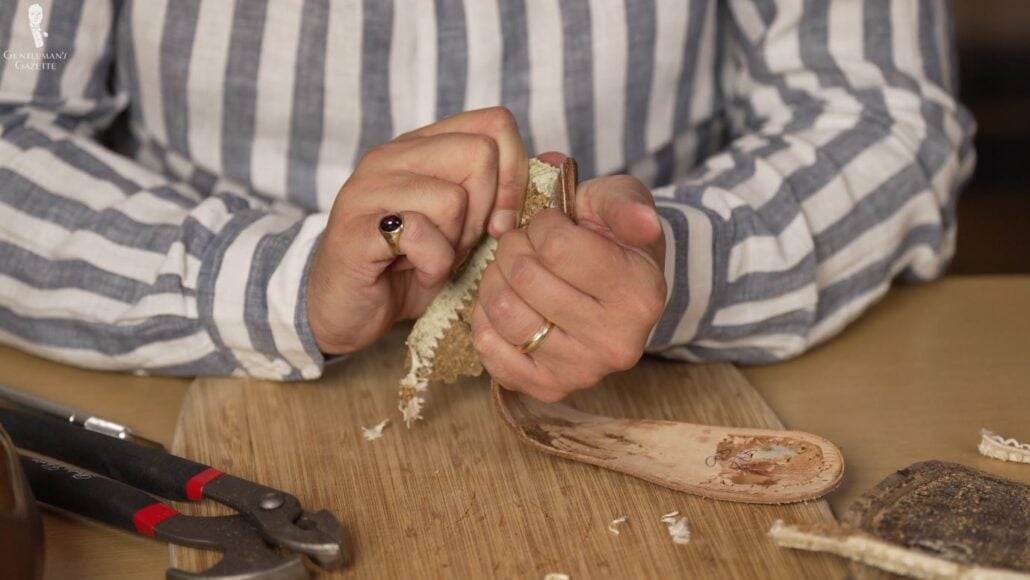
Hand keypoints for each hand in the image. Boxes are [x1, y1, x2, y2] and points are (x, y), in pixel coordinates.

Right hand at [307, 107, 527, 353]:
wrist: (345, 310)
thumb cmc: (410, 268)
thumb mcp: (466, 227)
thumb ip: (499, 195)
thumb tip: (558, 165)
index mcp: (423, 145)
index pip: (495, 123)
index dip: (514, 173)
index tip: (501, 219)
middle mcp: (392, 155)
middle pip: (480, 155)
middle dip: (484, 212)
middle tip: (458, 242)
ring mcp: (368, 188)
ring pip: (454, 199)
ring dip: (454, 245)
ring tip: (429, 258)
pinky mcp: (355, 228)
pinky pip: (422, 236)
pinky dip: (431, 266)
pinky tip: (411, 272)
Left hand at [472, 165, 667, 401]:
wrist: (616, 290)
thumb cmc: (613, 239)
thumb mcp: (622, 205)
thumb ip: (626, 204)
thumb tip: (641, 222)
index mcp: (640, 293)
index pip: (556, 247)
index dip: (541, 225)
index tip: (551, 224)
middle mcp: (617, 342)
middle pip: (526, 279)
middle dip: (514, 249)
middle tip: (525, 245)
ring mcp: (583, 371)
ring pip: (505, 314)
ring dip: (495, 280)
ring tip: (511, 271)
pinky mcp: (550, 388)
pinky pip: (492, 351)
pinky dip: (487, 320)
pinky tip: (507, 302)